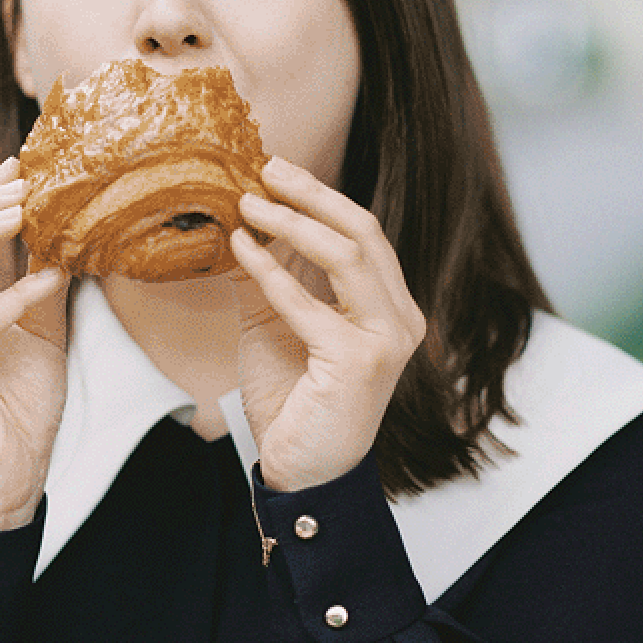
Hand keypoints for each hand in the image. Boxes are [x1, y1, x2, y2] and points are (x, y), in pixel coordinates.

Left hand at [228, 156, 426, 491]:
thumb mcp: (276, 326)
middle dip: (313, 194)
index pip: (363, 235)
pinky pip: (308, 303)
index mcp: (391, 308)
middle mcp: (401, 320)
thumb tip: (241, 221)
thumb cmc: (295, 403)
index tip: (277, 170)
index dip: (321, 197)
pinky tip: (240, 248)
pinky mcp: (359, 363)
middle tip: (267, 167)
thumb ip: (270, 278)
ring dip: (293, 222)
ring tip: (250, 201)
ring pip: (347, 255)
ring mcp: (387, 341)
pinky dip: (270, 270)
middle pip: (363, 232)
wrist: (304, 475)